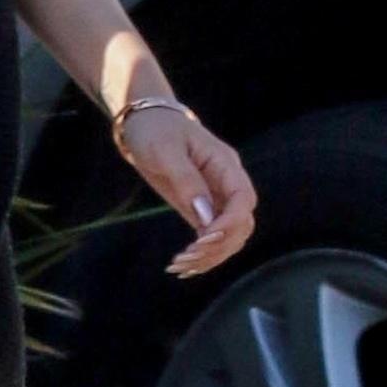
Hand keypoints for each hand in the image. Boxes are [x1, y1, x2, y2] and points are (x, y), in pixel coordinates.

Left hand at [116, 102, 256, 278]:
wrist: (144, 120)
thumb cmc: (155, 129)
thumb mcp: (165, 151)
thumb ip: (187, 181)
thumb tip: (206, 218)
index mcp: (225, 164)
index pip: (243, 199)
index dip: (230, 222)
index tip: (204, 238)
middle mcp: (226, 183)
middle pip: (241, 224)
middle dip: (219, 246)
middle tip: (186, 258)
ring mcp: (216, 197)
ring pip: (229, 236)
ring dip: (210, 256)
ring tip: (179, 266)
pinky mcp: (201, 207)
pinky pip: (211, 237)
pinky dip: (201, 254)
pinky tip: (182, 266)